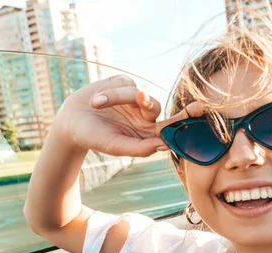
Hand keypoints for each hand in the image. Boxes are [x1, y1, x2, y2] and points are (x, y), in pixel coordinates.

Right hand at [54, 74, 203, 157]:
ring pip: (141, 96)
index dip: (186, 123)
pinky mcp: (124, 84)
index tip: (200, 116)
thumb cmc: (94, 137)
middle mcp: (145, 117)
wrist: (71, 121)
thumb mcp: (115, 145)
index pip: (171, 131)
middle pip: (164, 111)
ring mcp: (136, 101)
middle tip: (190, 107)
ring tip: (97, 104)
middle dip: (173, 109)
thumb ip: (139, 148)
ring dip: (120, 98)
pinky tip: (97, 100)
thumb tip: (163, 147)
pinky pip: (126, 84)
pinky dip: (111, 92)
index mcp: (147, 135)